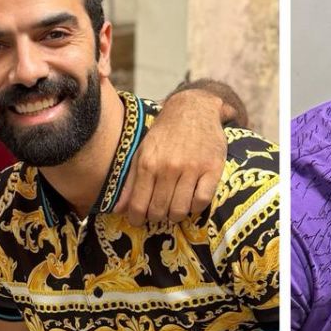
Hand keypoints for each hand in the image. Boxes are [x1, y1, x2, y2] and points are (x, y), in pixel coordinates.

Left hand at [114, 89, 226, 223]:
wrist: (194, 109)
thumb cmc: (165, 133)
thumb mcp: (143, 152)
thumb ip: (130, 181)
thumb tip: (118, 209)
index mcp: (148, 163)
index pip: (139, 204)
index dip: (137, 219)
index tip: (139, 221)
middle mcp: (168, 167)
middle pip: (160, 211)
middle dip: (157, 217)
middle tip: (159, 213)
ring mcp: (192, 168)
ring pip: (181, 209)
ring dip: (176, 215)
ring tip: (175, 208)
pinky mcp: (212, 168)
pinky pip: (202, 201)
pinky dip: (195, 207)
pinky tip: (192, 200)